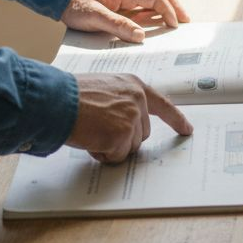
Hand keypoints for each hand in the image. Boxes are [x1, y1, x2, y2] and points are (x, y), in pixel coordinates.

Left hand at [62, 0, 190, 42]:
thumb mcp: (94, 17)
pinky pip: (143, 3)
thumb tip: (140, 35)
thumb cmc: (75, 6)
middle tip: (186, 21)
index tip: (174, 25)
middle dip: (175, 5)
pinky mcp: (121, 0)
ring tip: (176, 21)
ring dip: (167, 6)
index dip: (168, 10)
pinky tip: (156, 22)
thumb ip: (117, 25)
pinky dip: (155, 10)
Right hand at [66, 73, 192, 162]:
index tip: (187, 130)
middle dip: (122, 138)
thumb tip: (129, 125)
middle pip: (142, 134)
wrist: (55, 100)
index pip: (162, 105)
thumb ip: (121, 102)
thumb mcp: (103, 89)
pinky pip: (116, 156)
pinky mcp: (122, 136)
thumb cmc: (70, 96)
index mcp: (133, 86)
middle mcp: (137, 100)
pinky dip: (102, 153)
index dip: (176, 119)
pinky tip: (90, 138)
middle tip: (98, 127)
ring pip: (129, 148)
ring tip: (91, 130)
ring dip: (110, 146)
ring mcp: (131, 118)